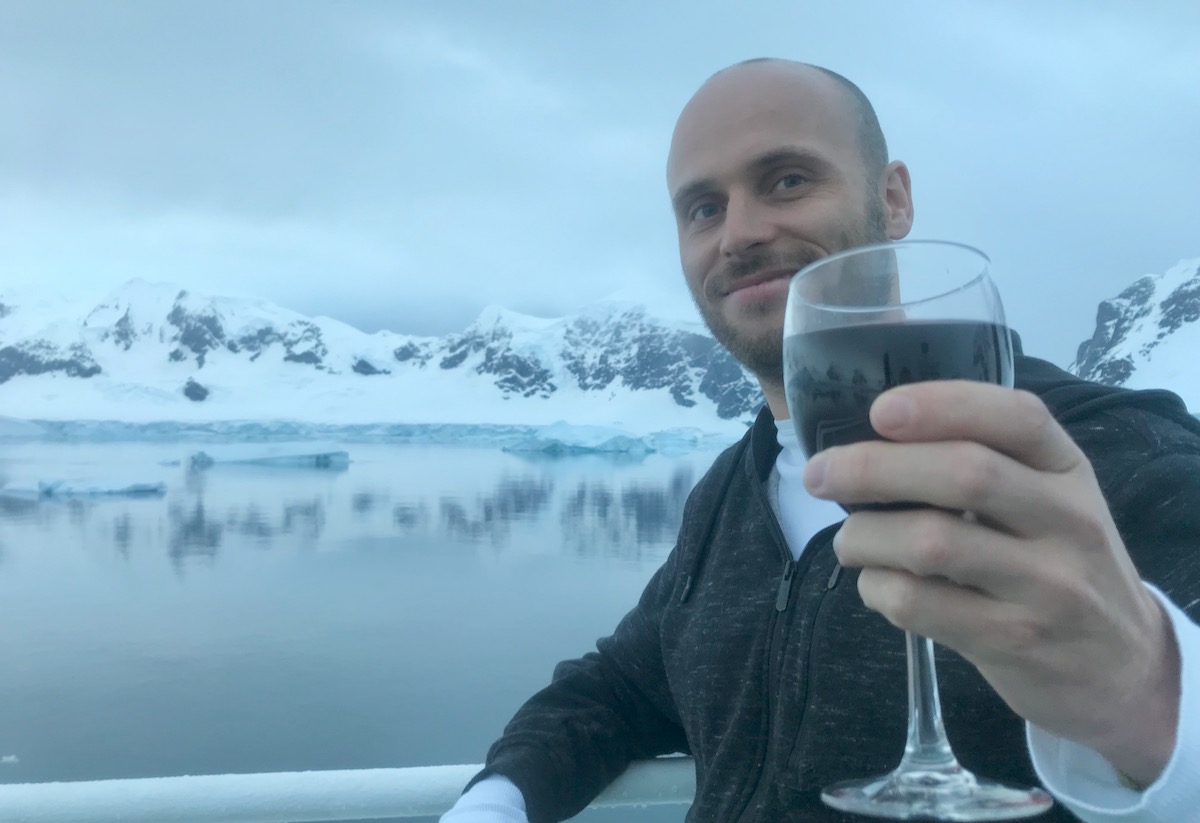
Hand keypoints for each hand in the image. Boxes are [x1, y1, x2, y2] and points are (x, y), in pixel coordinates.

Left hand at [802, 380, 1179, 785]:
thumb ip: (987, 465)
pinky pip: (920, 604)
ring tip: (848, 541)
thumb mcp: (1050, 502)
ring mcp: (1045, 585)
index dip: (942, 405)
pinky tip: (877, 585)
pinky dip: (877, 588)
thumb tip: (869, 441)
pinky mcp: (1012, 640)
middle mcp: (1067, 521)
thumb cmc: (1059, 565)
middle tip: (819, 474)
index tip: (879, 409)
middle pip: (964, 474)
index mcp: (1069, 470)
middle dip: (873, 468)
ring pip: (932, 542)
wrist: (1123, 668)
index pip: (1017, 417)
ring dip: (864, 537)